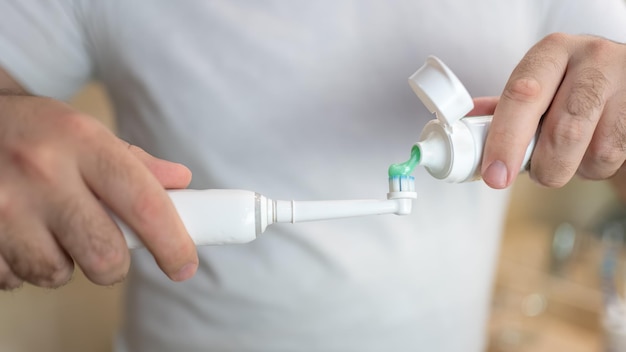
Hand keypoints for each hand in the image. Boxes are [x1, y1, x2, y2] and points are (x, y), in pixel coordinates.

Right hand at [0, 94, 197, 289]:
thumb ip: (136, 163)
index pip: (144, 203)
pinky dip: (20, 267)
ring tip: (49, 230)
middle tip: (108, 250)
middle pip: (104, 255)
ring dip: (62, 263)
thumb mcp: (86, 133)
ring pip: (55, 273)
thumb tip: (180, 183)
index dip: (172, 244)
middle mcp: (41, 171)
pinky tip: (16, 234)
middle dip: (114, 264)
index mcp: (82, 141)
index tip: (184, 266)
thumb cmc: (37, 132)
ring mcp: (1, 205)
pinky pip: (12, 278)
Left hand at [480, 33, 625, 188]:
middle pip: (563, 130)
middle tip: (534, 175)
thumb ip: (503, 109)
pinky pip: (615, 158)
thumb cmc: (570, 85)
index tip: (494, 173)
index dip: (505, 138)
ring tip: (567, 154)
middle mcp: (593, 60)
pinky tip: (591, 151)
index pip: (523, 94)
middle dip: (542, 166)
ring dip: (572, 168)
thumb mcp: (539, 84)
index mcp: (552, 51)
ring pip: (594, 152)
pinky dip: (596, 168)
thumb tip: (463, 132)